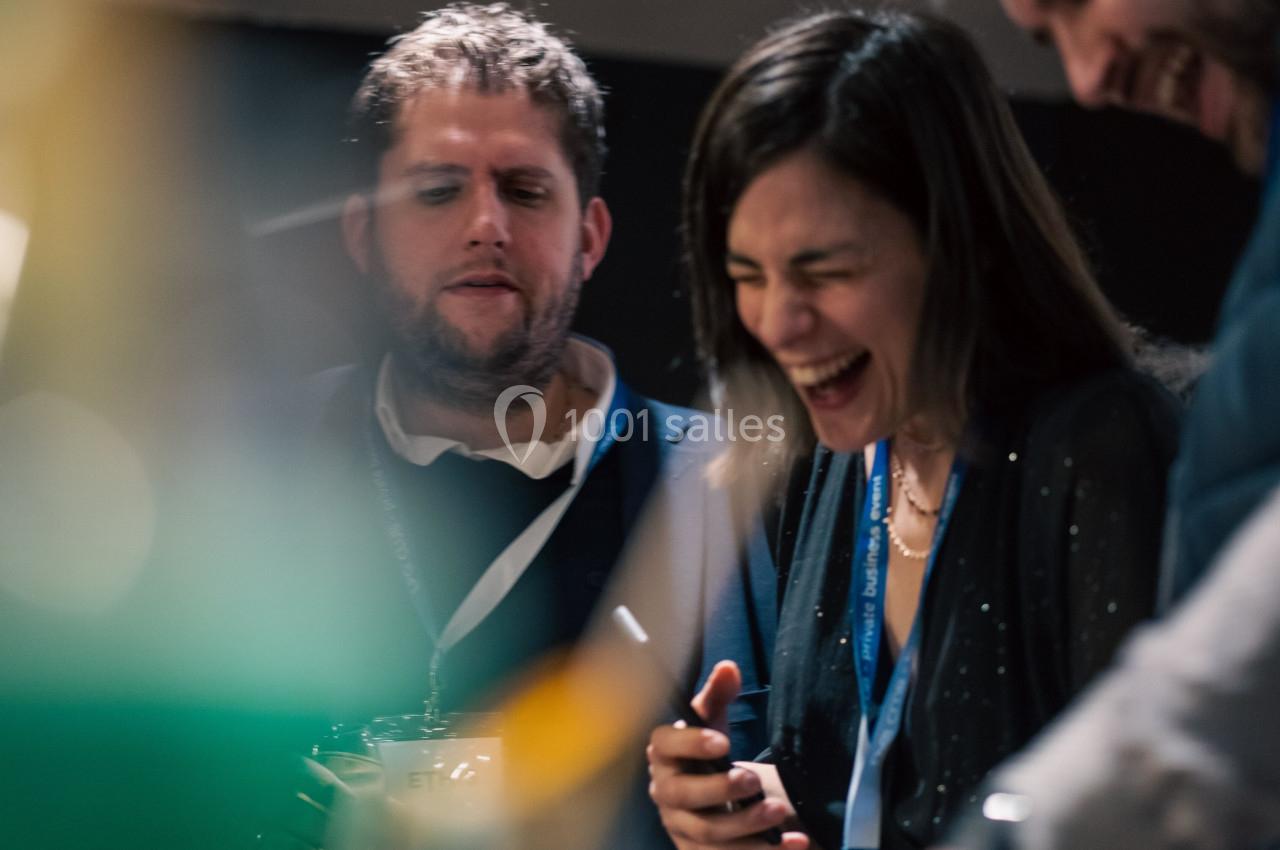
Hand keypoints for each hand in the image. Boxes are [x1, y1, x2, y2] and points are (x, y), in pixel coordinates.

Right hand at [647, 660, 811, 848]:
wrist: (712, 798)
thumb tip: (729, 667)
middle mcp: (665, 792)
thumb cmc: (709, 754)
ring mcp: (680, 827)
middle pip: (682, 795)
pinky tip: (793, 843)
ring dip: (745, 825)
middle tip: (753, 780)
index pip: (665, 746)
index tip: (724, 741)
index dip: (691, 744)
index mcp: (664, 755)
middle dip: (719, 789)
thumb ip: (719, 694)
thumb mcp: (713, 722)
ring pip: (706, 832)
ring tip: (779, 811)